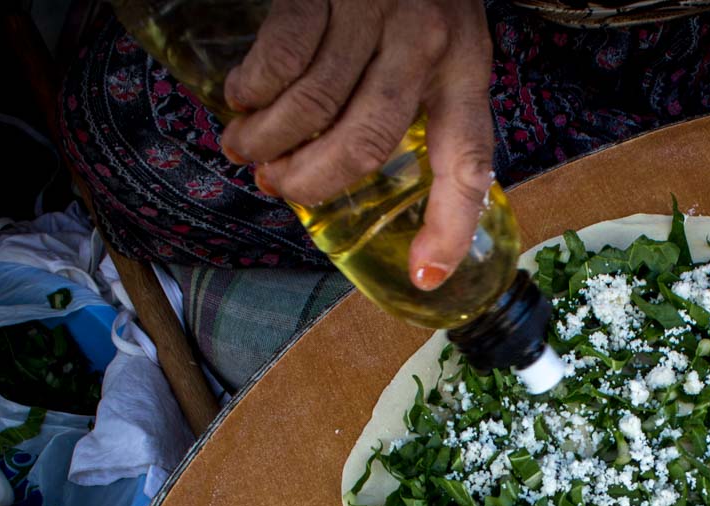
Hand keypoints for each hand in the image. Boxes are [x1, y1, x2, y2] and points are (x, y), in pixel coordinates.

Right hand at [219, 0, 494, 290]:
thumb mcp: (443, 39)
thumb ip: (421, 98)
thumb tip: (368, 174)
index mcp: (466, 68)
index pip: (467, 161)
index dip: (450, 224)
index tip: (425, 275)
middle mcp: (429, 43)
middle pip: (367, 143)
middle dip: (314, 181)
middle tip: (278, 187)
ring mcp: (376, 13)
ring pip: (315, 106)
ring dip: (269, 141)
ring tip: (245, 150)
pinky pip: (282, 57)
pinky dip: (254, 89)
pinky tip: (242, 98)